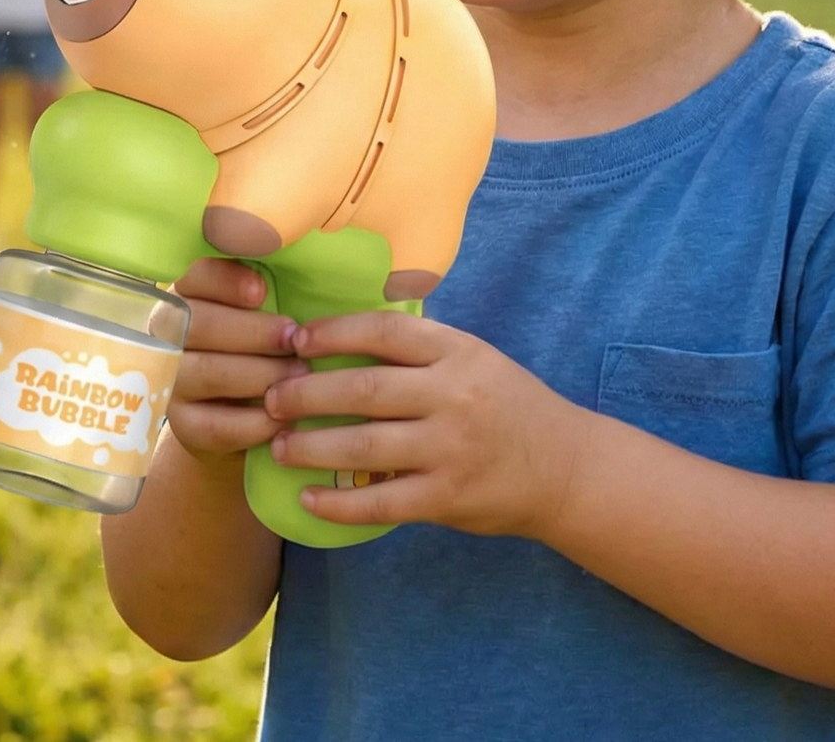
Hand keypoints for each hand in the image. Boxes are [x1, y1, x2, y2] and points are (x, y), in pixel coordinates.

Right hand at [167, 258, 309, 465]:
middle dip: (255, 332)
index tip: (263, 291)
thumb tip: (303, 272)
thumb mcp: (258, 315)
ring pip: (211, 373)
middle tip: (296, 340)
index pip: (197, 277)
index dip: (228, 281)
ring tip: (300, 374)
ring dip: (262, 374)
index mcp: (186, 296)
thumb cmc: (255, 348)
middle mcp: (166, 336)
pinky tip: (287, 416)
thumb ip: (268, 296)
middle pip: (201, 325)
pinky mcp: (184, 427)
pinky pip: (219, 425)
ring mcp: (171, 383)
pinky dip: (258, 421)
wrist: (232, 414)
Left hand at [263, 309, 589, 536]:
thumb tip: (340, 332)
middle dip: (306, 393)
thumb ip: (419, 348)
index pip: (383, 332)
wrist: (565, 467)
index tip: (294, 339)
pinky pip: (381, 502)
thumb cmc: (506, 404)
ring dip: (312, 446)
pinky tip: (307, 498)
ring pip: (365, 446)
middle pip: (364, 389)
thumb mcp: (473, 357)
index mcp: (456, 352)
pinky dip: (339, 502)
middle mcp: (452, 396)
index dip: (332, 332)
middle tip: (269, 398)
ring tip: (278, 445)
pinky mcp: (448, 499)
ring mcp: (450, 450)